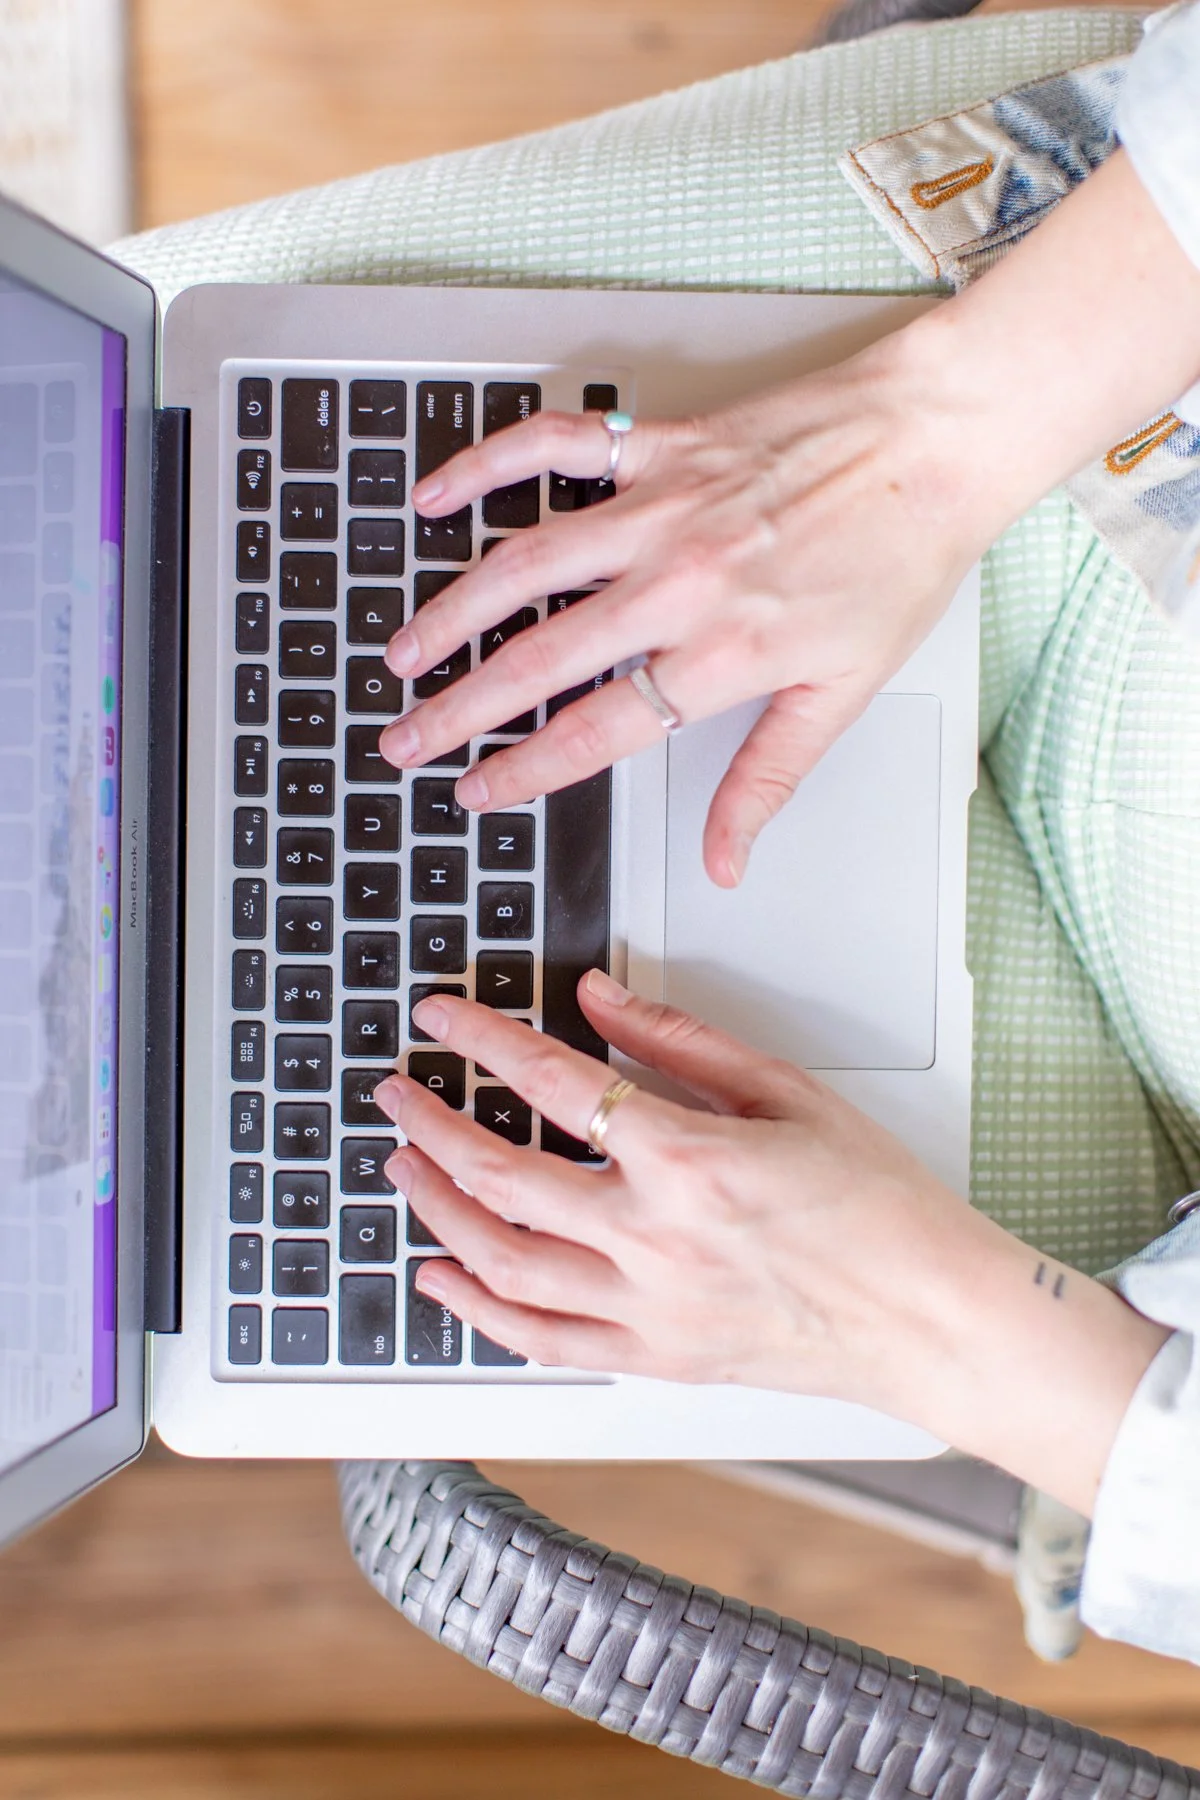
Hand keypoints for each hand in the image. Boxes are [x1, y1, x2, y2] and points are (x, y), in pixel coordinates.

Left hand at [374, 971, 975, 1406]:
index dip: (483, 1040)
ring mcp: (648, 1309)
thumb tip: (599, 997)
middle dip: (431, 1126)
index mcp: (689, 1160)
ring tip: (404, 1171)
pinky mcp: (655, 1359)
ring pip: (502, 1262)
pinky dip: (478, 1310)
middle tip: (397, 1094)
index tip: (444, 1017)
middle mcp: (655, 1239)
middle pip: (501, 1176)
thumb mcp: (789, 1093)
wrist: (932, 1316)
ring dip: (436, 1210)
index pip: (552, 1084)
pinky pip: (540, 1342)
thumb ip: (682, 1039)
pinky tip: (445, 1276)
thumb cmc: (879, 1208)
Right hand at [380, 328, 988, 885]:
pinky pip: (552, 450)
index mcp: (720, 653)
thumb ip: (767, 781)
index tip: (475, 791)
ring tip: (402, 652)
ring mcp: (660, 508)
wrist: (936, 441)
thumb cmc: (899, 561)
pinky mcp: (660, 446)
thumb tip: (726, 862)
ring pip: (522, 563)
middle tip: (404, 740)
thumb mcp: (843, 695)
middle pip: (536, 658)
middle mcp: (676, 583)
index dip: (523, 769)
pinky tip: (438, 499)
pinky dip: (486, 467)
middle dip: (456, 708)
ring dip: (449, 611)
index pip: (595, 730)